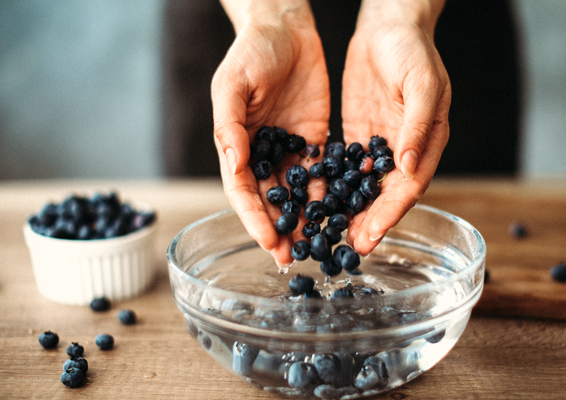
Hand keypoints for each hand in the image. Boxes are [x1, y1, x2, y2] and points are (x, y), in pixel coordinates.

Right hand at [211, 1, 329, 264]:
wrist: (286, 26)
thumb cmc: (251, 51)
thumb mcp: (232, 84)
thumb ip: (229, 125)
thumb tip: (234, 166)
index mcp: (236, 144)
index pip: (242, 190)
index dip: (254, 218)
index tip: (269, 241)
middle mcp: (261, 154)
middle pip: (269, 200)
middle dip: (279, 229)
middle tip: (292, 257)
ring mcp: (288, 149)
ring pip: (295, 194)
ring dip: (303, 220)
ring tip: (315, 245)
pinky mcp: (313, 140)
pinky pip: (320, 173)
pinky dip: (326, 194)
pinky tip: (336, 214)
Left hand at [342, 0, 450, 254]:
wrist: (388, 25)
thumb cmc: (412, 50)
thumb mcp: (421, 83)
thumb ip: (417, 126)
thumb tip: (409, 166)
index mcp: (427, 142)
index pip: (408, 187)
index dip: (390, 214)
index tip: (372, 236)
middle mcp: (405, 150)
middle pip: (386, 195)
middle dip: (369, 222)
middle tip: (348, 247)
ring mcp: (380, 145)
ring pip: (366, 188)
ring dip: (351, 212)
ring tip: (332, 234)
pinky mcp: (359, 136)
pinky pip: (347, 168)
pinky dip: (337, 188)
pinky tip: (320, 204)